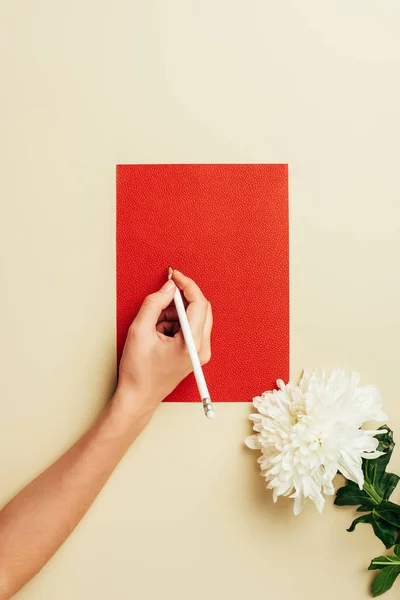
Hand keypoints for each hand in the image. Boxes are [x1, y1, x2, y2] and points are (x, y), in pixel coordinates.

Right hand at [115, 270, 212, 422]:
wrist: (138, 398)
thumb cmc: (138, 370)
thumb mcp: (139, 331)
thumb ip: (154, 303)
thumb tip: (169, 287)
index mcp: (192, 343)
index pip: (199, 303)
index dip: (187, 285)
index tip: (174, 275)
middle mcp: (202, 348)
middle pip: (201, 309)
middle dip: (180, 299)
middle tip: (160, 298)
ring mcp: (200, 352)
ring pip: (194, 318)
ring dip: (174, 313)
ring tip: (153, 325)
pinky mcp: (195, 354)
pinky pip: (190, 328)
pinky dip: (174, 324)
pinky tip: (158, 334)